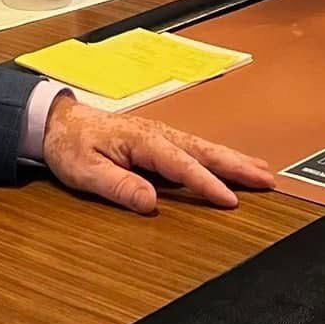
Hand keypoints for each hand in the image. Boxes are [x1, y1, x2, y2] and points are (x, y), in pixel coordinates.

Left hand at [40, 92, 276, 213]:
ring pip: (204, 148)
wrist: (57, 121)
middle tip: (267, 179)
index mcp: (143, 140)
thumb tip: (150, 202)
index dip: (207, 183)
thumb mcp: (86, 171)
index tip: (230, 200)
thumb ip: (119, 186)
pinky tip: (232, 165)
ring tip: (262, 172)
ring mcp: (161, 136)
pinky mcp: (159, 141)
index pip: (182, 165)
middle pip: (204, 151)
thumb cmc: (71, 145)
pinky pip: (195, 149)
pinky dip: (219, 157)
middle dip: (237, 166)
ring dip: (234, 160)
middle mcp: (158, 135)